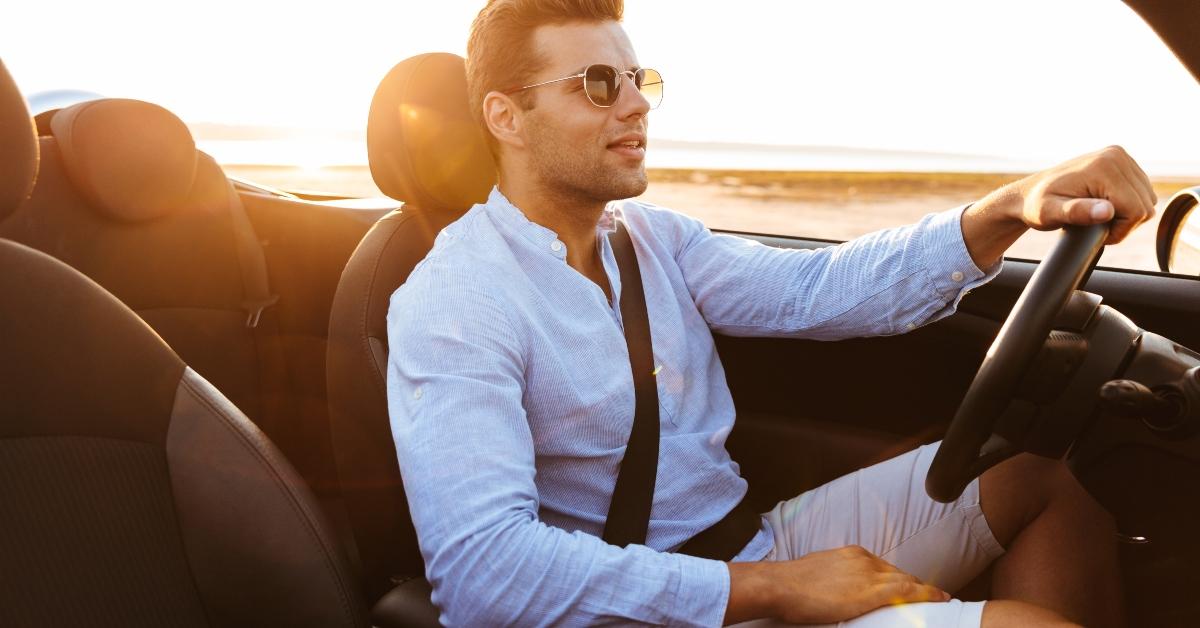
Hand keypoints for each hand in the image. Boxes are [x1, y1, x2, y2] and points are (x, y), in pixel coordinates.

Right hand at [724, 545, 950, 624]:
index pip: (883, 567)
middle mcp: (863, 559)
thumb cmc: (791, 584)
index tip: (911, 584)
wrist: (781, 586)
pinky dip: (927, 593)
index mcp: (851, 554)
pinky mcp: (870, 591)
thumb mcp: (817, 573)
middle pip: (898, 573)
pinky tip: (940, 599)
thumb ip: (833, 577)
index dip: (900, 577)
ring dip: (924, 590)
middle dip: (915, 583)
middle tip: (932, 594)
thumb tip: (837, 589)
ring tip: (940, 598)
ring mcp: (868, 574)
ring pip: (906, 580)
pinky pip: (908, 591)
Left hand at [962, 146, 1156, 267]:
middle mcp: (1116, 156)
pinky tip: (1104, 207)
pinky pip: (1141, 192)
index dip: (1120, 230)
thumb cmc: (1037, 207)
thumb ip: (1077, 212)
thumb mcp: (1051, 214)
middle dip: (1124, 223)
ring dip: (1126, 214)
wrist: (1029, 194)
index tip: (1097, 233)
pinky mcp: (1121, 162)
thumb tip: (1106, 211)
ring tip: (1097, 217)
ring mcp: (1120, 156)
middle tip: (1095, 226)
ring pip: (1147, 199)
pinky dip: (1128, 204)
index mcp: (1104, 166)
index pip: (1136, 210)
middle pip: (1145, 205)